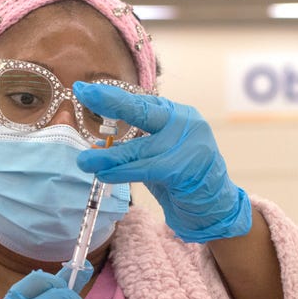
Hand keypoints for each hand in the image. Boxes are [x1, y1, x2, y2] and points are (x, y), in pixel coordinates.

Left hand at [74, 82, 250, 242]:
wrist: (214, 209)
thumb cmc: (182, 181)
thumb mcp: (157, 156)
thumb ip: (134, 146)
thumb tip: (96, 143)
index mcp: (178, 116)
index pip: (142, 101)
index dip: (112, 96)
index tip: (86, 89)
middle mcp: (185, 123)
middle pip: (143, 111)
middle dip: (111, 101)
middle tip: (83, 94)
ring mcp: (188, 145)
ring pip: (139, 147)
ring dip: (107, 155)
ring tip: (84, 160)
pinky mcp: (184, 168)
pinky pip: (145, 169)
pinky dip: (122, 173)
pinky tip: (104, 175)